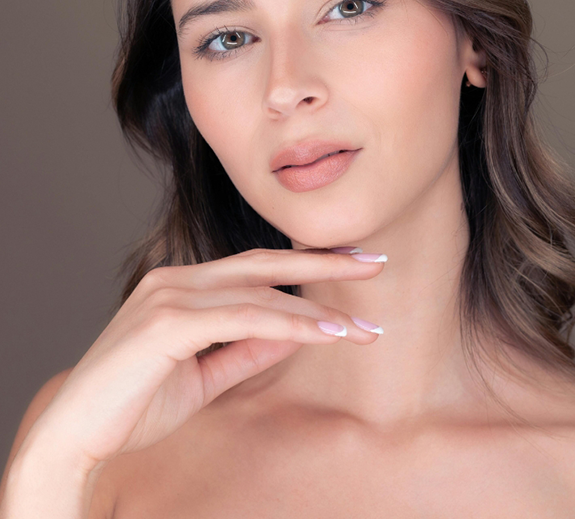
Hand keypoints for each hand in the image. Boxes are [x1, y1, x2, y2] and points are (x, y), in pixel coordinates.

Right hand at [22, 247, 385, 472]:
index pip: (256, 267)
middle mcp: (177, 280)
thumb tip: (299, 330)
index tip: (350, 267)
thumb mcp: (206, 375)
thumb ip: (249, 349)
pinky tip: (328, 334)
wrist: (75, 439)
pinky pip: (244, 318)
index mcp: (183, 286)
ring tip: (363, 326)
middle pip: (265, 263)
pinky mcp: (168, 322)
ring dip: (317, 309)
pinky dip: (290, 324)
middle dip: (324, 260)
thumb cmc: (134, 406)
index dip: (304, 264)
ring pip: (262, 293)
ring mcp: (170, 296)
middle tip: (374, 263)